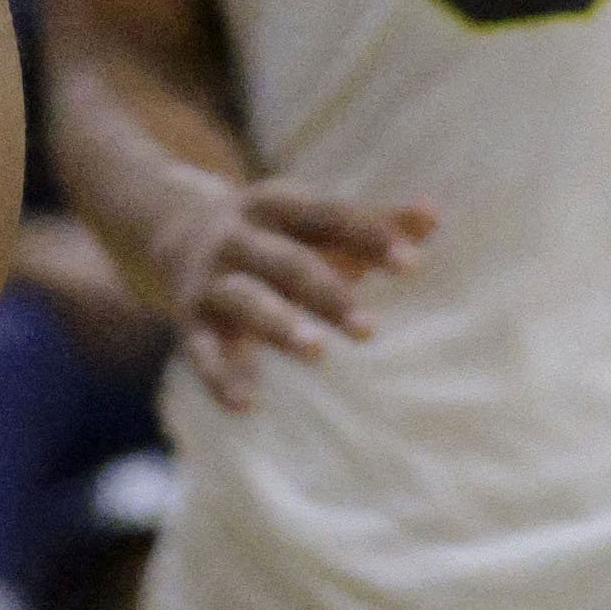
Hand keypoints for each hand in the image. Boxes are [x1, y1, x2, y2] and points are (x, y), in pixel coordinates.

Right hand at [157, 173, 436, 413]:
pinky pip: (202, 351)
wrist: (177, 227)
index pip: (328, 217)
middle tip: (369, 329)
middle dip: (327, 292)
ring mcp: (212, 279)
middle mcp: (240, 236)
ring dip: (279, 324)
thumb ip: (372, 222)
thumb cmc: (277, 234)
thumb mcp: (314, 221)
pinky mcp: (191, 321)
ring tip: (317, 353)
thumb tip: (433, 214)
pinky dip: (220, 377)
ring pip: (245, 300)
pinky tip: (245, 404)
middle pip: (287, 262)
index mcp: (277, 205)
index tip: (413, 263)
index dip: (369, 236)